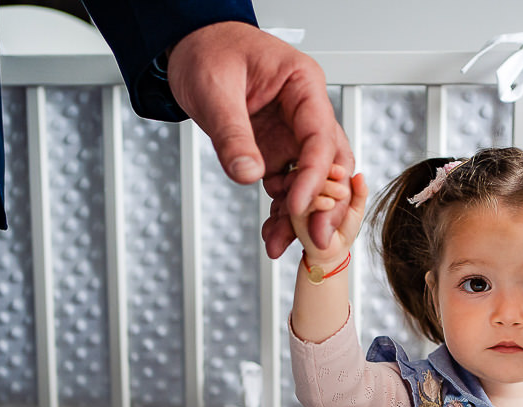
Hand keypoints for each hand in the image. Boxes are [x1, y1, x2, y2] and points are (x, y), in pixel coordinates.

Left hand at [167, 22, 354, 257]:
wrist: (191, 48)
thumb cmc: (208, 51)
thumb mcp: (214, 88)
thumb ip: (232, 133)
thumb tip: (247, 174)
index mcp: (302, 85)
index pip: (320, 136)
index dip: (314, 175)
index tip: (300, 206)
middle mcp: (305, 113)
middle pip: (331, 164)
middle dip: (325, 204)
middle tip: (314, 238)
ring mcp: (292, 135)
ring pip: (312, 182)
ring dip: (301, 216)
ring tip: (282, 243)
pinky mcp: (277, 152)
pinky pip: (288, 187)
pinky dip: (283, 213)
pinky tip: (274, 234)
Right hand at [290, 168, 367, 266]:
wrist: (332, 253)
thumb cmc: (342, 230)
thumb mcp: (356, 209)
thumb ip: (359, 193)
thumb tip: (360, 176)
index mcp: (321, 184)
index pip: (322, 167)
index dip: (332, 167)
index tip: (343, 172)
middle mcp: (308, 190)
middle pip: (311, 171)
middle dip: (328, 174)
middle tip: (343, 181)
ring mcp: (300, 201)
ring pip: (305, 183)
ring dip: (326, 187)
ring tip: (342, 195)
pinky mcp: (295, 214)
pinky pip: (302, 202)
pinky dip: (317, 201)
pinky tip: (330, 204)